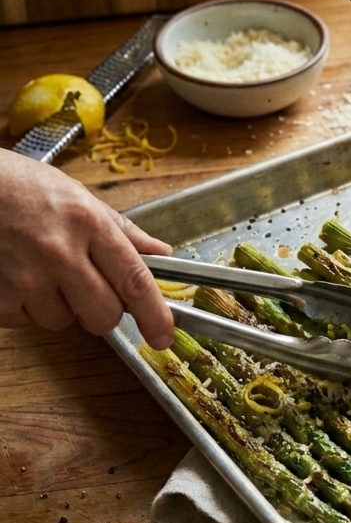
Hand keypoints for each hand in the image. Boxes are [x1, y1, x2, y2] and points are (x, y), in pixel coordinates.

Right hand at [0, 150, 173, 347]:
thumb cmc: (18, 186)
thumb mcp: (75, 196)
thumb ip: (120, 229)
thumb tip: (160, 253)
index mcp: (87, 223)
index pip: (134, 280)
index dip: (154, 315)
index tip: (162, 336)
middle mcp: (59, 252)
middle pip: (104, 314)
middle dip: (102, 311)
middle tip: (85, 288)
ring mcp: (26, 278)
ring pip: (63, 322)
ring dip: (58, 305)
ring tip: (38, 269)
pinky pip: (27, 322)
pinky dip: (25, 307)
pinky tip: (16, 275)